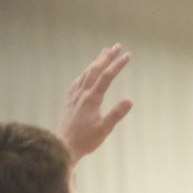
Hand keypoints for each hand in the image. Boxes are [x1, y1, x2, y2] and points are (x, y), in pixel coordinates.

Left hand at [57, 44, 132, 163]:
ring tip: (104, 53)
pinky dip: (85, 73)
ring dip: (96, 62)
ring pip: (86, 73)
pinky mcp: (70, 101)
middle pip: (95, 70)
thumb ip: (116, 114)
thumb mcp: (104, 129)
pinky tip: (86, 73)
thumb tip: (130, 100)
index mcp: (92, 99)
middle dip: (107, 57)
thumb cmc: (85, 140)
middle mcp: (82, 93)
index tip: (128, 55)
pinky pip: (78, 81)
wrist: (63, 146)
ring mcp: (74, 96)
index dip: (118, 65)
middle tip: (117, 46)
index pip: (107, 77)